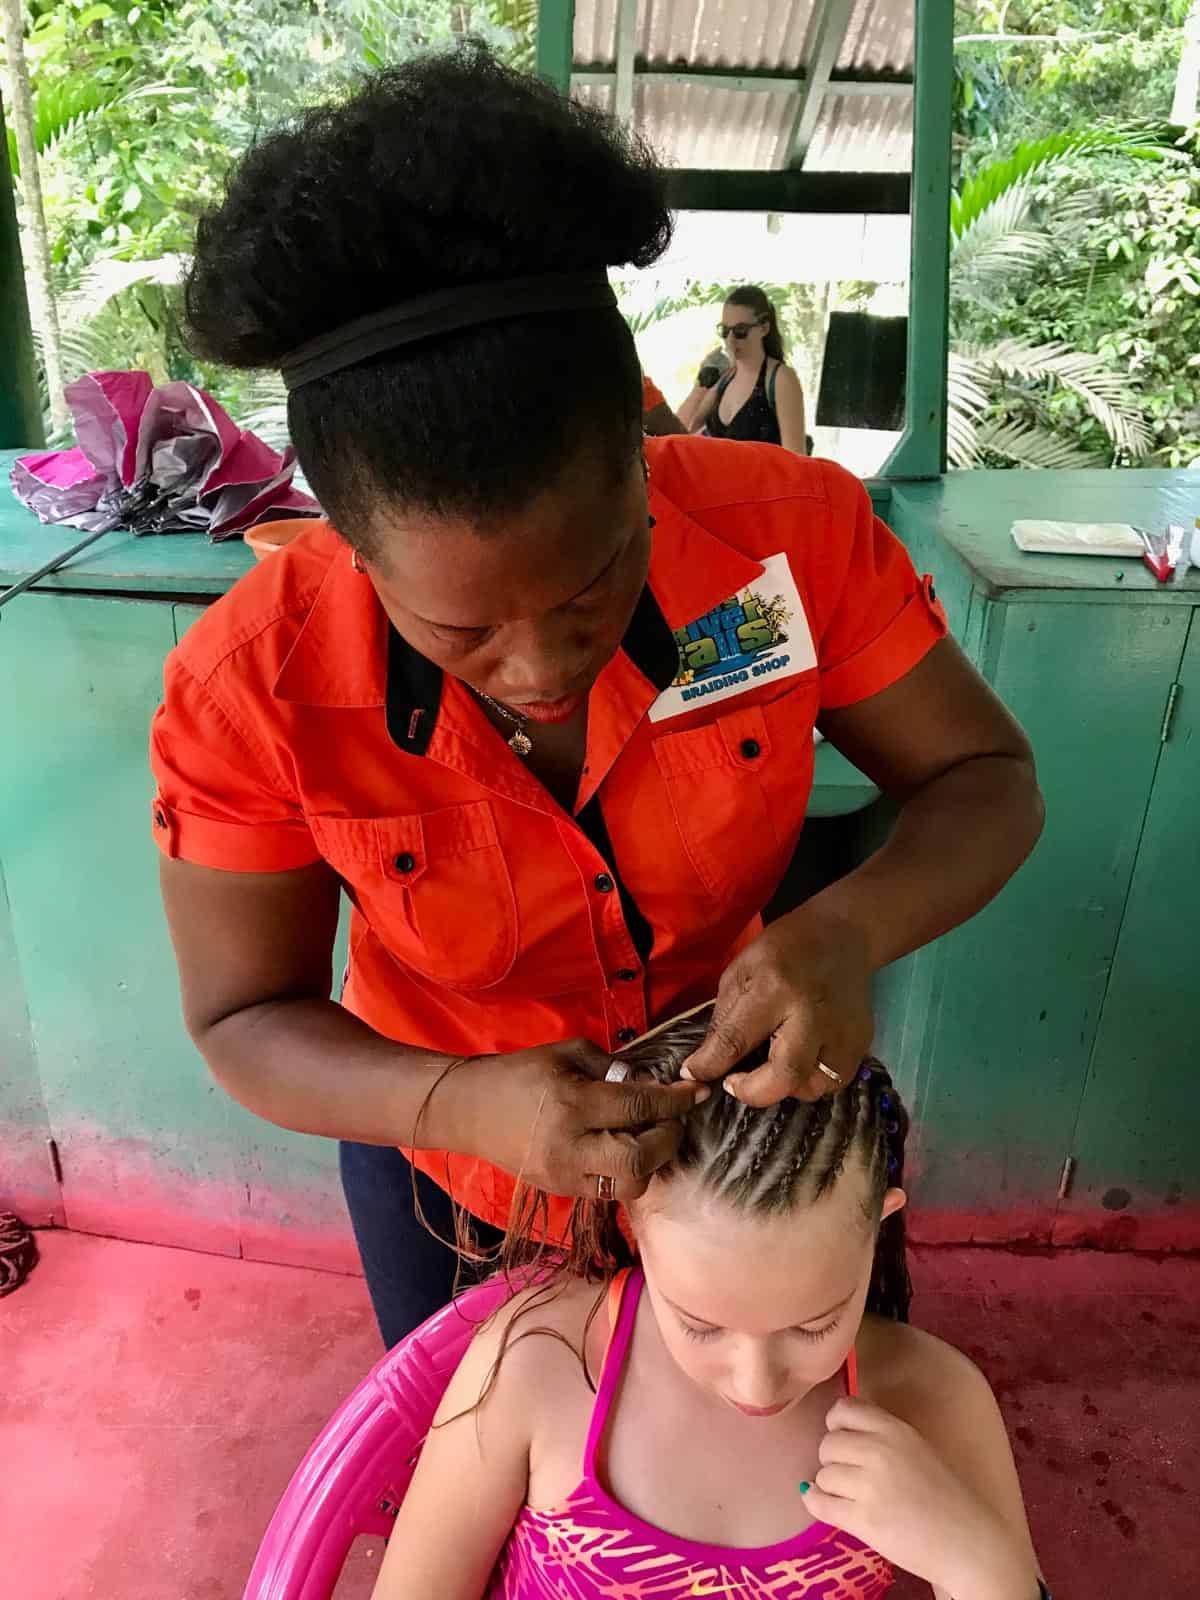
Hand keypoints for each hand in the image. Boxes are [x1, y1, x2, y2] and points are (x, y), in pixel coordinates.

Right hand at [452, 1039, 707, 1199]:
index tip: (696, 1093)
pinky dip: (626, 1172)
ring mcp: (564, 1175)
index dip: (674, 1101)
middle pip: (639, 1160)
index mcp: (573, 1103)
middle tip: (673, 1120)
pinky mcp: (560, 1191)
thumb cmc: (521, 1073)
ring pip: (628, 1185)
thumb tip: (652, 1082)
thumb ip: (614, 1067)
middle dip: (668, 1139)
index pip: (639, 1107)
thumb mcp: (568, 1054)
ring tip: (649, 1138)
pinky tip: (624, 1150)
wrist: (470, 1110)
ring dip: (650, 1162)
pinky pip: (608, 1191)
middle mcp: (571, 1146)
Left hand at [680, 904, 873, 1103]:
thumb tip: (706, 1063)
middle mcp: (812, 1014)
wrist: (843, 935)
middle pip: (785, 1076)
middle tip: (735, 1082)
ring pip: (812, 1088)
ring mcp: (842, 1032)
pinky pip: (832, 1082)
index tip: (694, 1076)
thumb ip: (725, 1020)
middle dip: (753, 1092)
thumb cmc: (785, 949)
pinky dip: (809, 1082)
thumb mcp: (741, 971)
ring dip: (783, 1088)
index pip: (737, 1040)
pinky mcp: (861, 1043)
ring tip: (769, 1068)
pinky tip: (797, 1061)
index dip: (710, 1065)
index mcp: (774, 988)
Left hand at [803, 1398, 1038, 1599]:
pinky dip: (816, 1503)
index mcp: (895, 1430)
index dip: (836, 1425)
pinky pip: (819, 1504)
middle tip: (850, 1476)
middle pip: (827, 1443)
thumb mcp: (917, 1449)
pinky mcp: (864, 1520)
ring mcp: (870, 1486)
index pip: (842, 1409)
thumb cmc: (946, 1497)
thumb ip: (882, 1437)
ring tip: (851, 1497)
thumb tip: (838, 1433)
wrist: (968, 1543)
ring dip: (831, 1486)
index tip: (843, 1439)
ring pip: (823, 1475)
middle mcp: (879, 1451)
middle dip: (833, 1460)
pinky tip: (825, 1504)